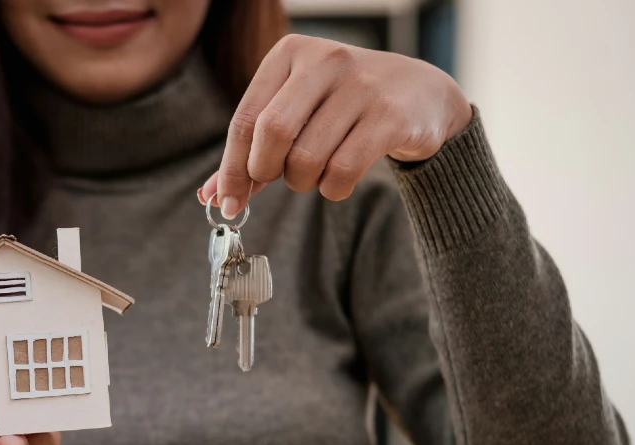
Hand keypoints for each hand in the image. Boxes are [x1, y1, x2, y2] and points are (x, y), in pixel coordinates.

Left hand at [198, 34, 472, 214]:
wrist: (423, 95)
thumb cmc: (344, 107)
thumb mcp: (296, 113)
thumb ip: (252, 150)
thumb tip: (211, 196)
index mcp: (291, 52)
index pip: (246, 118)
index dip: (231, 168)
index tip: (227, 202)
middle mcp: (326, 60)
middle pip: (272, 133)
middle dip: (266, 171)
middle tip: (279, 179)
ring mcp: (362, 85)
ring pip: (307, 158)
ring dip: (304, 183)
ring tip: (317, 173)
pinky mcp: (390, 116)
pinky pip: (342, 171)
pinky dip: (333, 190)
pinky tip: (339, 180)